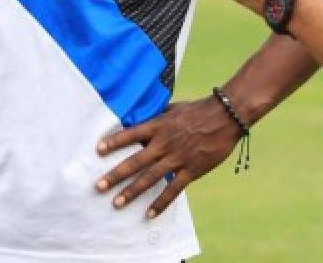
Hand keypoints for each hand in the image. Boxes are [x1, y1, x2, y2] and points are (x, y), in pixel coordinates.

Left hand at [94, 97, 243, 218]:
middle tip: (99, 186)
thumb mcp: (172, 109)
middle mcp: (164, 143)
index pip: (130, 135)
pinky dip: (160, 203)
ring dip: (132, 192)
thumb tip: (140, 120)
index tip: (97, 150)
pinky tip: (149, 214)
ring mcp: (177, 158)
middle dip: (115, 175)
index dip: (114, 142)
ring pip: (150, 178)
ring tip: (117, 203)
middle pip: (135, 161)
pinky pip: (173, 190)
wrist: (225, 117)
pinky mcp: (191, 170)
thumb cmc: (197, 110)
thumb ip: (156, 118)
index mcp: (158, 126)